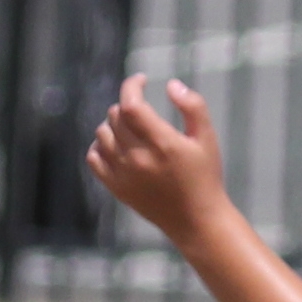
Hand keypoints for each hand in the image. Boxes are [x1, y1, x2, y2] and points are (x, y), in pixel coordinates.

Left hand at [83, 76, 226, 240]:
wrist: (196, 220)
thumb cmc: (205, 176)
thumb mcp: (207, 138)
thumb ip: (193, 106)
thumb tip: (170, 84)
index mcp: (163, 143)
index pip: (131, 104)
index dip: (132, 86)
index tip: (140, 80)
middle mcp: (139, 158)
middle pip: (116, 116)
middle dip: (128, 105)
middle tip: (142, 110)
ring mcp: (124, 174)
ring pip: (102, 133)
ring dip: (114, 123)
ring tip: (131, 128)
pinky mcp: (116, 188)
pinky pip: (93, 157)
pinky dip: (99, 145)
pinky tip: (115, 145)